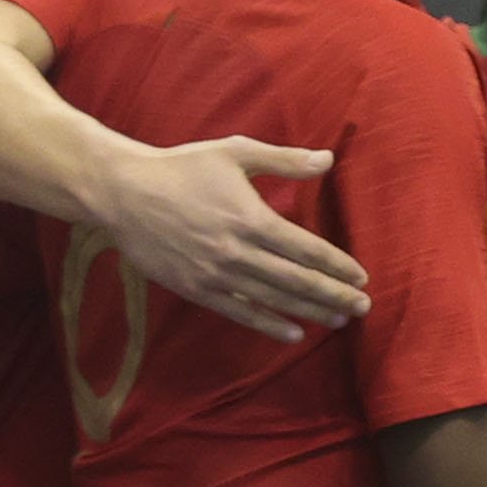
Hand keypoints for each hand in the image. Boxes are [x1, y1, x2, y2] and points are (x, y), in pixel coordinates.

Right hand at [102, 135, 370, 341]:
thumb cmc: (181, 168)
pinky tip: (293, 333)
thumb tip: (327, 159)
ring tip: (339, 320)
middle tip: (362, 306)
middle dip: (334, 295)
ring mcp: (216, 275)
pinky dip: (269, 324)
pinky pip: (240, 312)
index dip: (337, 265)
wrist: (123, 193)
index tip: (361, 277)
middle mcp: (238, 252)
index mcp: (251, 218)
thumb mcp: (234, 153)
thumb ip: (284, 161)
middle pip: (297, 280)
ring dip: (310, 312)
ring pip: (274, 300)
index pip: (306, 249)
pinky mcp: (196, 289)